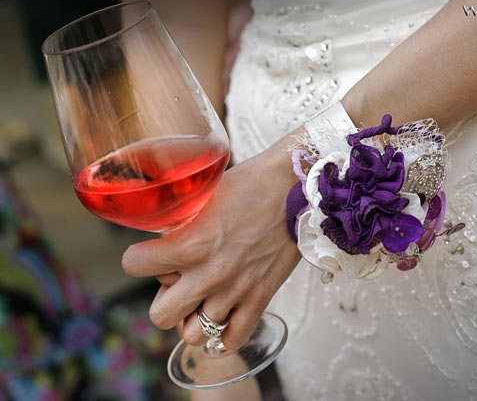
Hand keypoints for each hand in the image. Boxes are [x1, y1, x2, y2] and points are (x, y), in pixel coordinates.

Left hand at [122, 138, 299, 348]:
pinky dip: (224, 333)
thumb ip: (180, 222)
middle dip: (164, 297)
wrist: (296, 187)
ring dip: (193, 317)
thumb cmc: (251, 183)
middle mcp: (209, 275)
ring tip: (203, 297)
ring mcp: (236, 291)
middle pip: (161, 316)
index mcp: (189, 244)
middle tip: (179, 279)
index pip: (134, 265)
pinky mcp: (261, 298)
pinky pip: (233, 339)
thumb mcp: (204, 196)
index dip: (138, 257)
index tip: (149, 252)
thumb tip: (162, 236)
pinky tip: (224, 315)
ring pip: (193, 334)